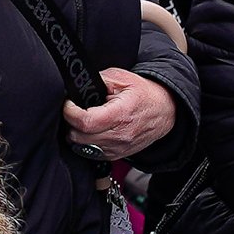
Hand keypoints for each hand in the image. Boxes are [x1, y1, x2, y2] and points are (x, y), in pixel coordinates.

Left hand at [63, 68, 177, 161]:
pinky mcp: (118, 155)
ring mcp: (119, 148)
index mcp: (120, 115)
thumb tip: (77, 87)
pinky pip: (92, 154)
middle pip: (80, 137)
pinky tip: (89, 131)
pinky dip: (85, 144)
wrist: (165, 110)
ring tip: (80, 119)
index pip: (85, 122)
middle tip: (72, 110)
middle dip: (70, 122)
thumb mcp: (120, 78)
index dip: (70, 112)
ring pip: (83, 148)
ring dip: (76, 134)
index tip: (68, 103)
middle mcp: (120, 136)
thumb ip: (97, 81)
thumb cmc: (143, 94)